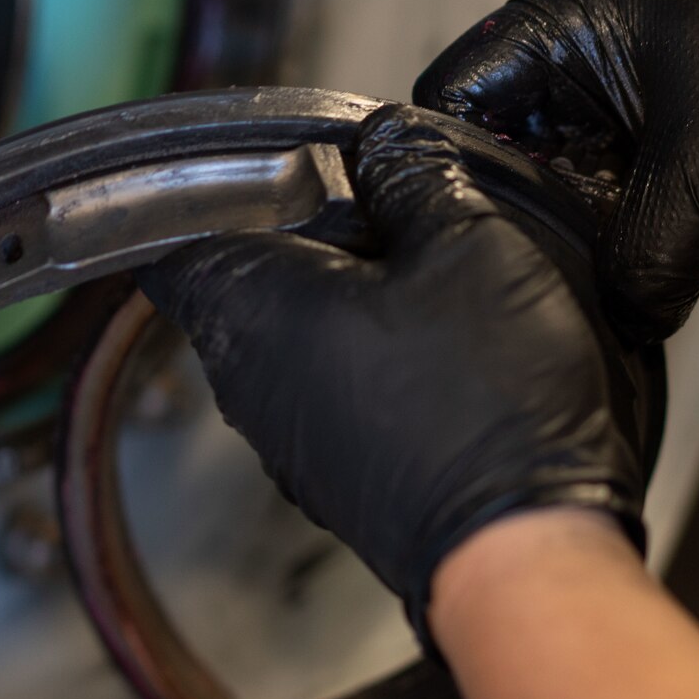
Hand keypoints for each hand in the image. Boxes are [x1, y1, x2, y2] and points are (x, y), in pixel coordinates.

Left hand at [138, 107, 646, 644]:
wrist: (524, 552)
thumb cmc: (487, 405)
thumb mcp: (473, 239)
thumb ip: (420, 175)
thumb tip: (390, 146)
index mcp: (252, 306)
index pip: (175, 230)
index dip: (218, 184)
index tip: (266, 162)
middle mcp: (249, 383)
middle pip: (249, 279)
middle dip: (312, 236)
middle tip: (391, 205)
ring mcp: (290, 442)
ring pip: (301, 338)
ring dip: (354, 302)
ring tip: (438, 277)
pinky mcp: (340, 480)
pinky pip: (341, 393)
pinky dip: (380, 361)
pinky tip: (452, 348)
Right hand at [413, 0, 698, 340]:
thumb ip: (644, 256)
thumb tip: (615, 325)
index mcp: (566, 20)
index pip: (453, 95)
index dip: (443, 168)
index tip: (454, 244)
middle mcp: (579, 53)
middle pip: (497, 147)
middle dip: (513, 215)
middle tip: (517, 284)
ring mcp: (621, 97)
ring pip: (556, 183)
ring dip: (572, 235)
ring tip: (577, 291)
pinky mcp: (661, 140)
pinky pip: (609, 200)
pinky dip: (618, 239)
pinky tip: (628, 283)